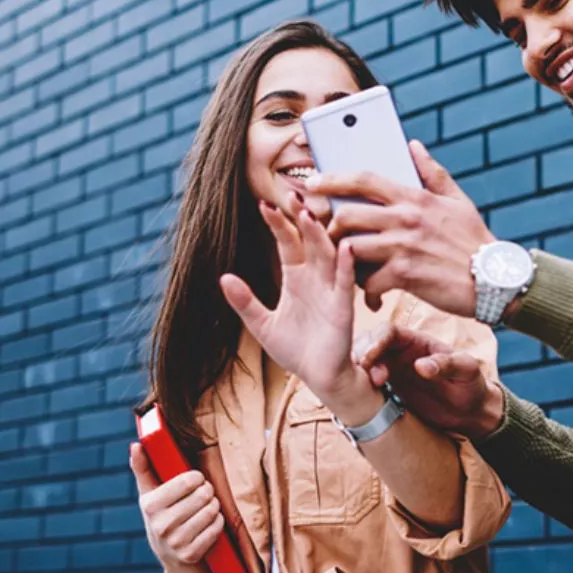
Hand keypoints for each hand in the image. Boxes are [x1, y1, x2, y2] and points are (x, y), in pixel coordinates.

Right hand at [130, 443, 223, 566]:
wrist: (169, 554)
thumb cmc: (161, 513)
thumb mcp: (150, 492)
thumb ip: (143, 467)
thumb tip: (136, 445)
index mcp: (150, 505)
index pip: (188, 480)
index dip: (197, 477)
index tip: (195, 480)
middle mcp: (160, 525)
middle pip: (203, 495)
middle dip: (207, 491)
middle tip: (203, 495)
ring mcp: (175, 542)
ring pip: (212, 511)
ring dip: (214, 506)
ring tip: (206, 507)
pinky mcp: (190, 554)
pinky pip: (217, 528)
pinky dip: (217, 523)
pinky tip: (208, 524)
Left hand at [219, 195, 370, 408]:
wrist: (319, 377)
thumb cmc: (296, 350)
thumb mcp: (261, 325)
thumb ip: (244, 301)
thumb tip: (223, 277)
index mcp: (296, 278)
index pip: (287, 243)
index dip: (278, 224)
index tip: (264, 204)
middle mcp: (316, 279)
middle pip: (310, 241)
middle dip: (302, 219)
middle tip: (293, 195)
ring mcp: (331, 291)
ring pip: (329, 255)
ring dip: (322, 235)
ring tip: (313, 214)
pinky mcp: (344, 308)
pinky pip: (347, 282)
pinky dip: (348, 265)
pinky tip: (346, 248)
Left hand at [310, 140, 494, 316]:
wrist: (494, 280)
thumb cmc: (475, 241)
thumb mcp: (458, 201)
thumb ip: (432, 172)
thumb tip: (413, 146)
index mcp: (415, 197)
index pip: (364, 179)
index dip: (332, 178)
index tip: (313, 182)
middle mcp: (406, 219)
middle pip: (346, 214)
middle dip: (330, 226)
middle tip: (331, 237)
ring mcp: (403, 247)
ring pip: (350, 248)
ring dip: (345, 260)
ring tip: (351, 268)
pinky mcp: (405, 275)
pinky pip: (368, 281)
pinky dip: (367, 290)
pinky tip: (374, 295)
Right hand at [353, 323, 504, 440]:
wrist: (470, 412)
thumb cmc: (471, 385)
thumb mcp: (466, 371)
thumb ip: (446, 364)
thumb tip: (420, 365)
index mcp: (417, 341)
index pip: (388, 332)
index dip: (375, 342)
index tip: (368, 359)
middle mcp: (400, 353)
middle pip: (369, 344)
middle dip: (359, 355)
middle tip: (359, 374)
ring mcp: (391, 371)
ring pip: (363, 364)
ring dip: (355, 372)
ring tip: (357, 387)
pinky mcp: (388, 390)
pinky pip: (365, 384)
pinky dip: (357, 387)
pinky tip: (355, 396)